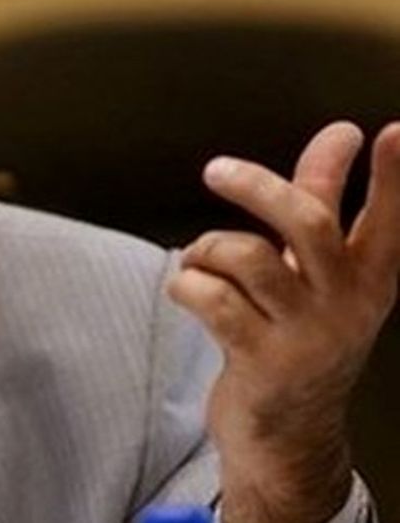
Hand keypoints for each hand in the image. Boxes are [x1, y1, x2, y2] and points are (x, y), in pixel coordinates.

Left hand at [168, 121, 399, 521]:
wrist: (289, 436)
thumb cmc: (299, 335)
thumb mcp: (320, 271)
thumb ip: (322, 200)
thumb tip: (341, 133)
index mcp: (369, 277)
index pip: (388, 219)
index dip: (392, 176)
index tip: (394, 129)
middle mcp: (346, 303)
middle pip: (306, 224)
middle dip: (256, 187)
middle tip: (216, 170)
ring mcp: (305, 334)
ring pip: (247, 257)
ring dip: (207, 247)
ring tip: (198, 259)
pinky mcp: (262, 361)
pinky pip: (212, 299)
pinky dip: (186, 284)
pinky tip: (187, 290)